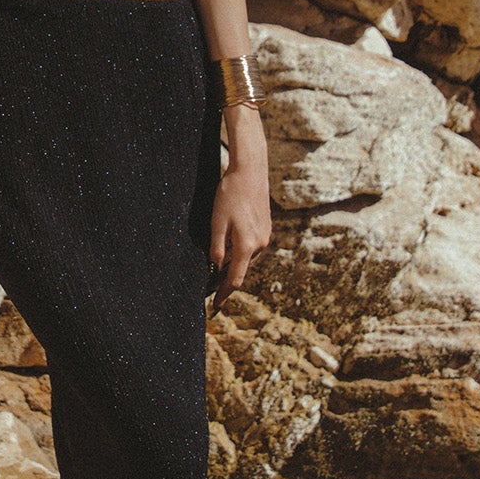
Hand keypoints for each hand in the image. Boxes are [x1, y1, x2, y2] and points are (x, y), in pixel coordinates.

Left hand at [208, 112, 270, 309]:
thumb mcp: (217, 222)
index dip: (224, 294)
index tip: (216, 305)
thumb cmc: (230, 195)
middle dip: (227, 280)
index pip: (235, 278)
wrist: (250, 172)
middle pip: (242, 270)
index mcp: (246, 245)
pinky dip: (241, 253)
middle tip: (212, 288)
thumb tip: (216, 269)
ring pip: (247, 259)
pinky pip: (252, 248)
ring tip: (218, 269)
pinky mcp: (267, 228)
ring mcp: (266, 237)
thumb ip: (217, 248)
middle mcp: (260, 244)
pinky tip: (231, 248)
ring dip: (235, 265)